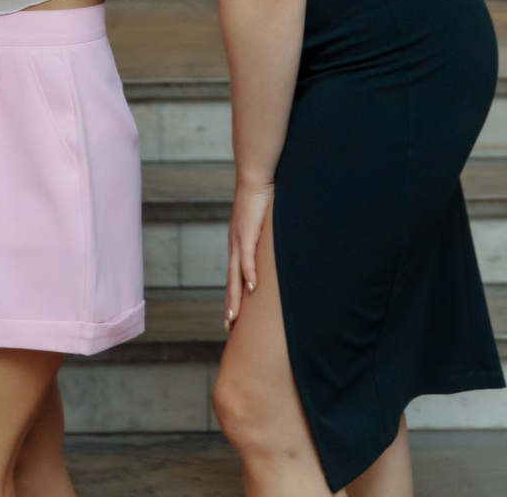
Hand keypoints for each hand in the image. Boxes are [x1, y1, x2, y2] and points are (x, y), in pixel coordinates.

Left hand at [225, 181, 272, 330]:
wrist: (256, 180)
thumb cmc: (262, 203)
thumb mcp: (264, 229)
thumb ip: (267, 244)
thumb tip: (277, 258)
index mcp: (238, 247)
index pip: (233, 278)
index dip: (233, 298)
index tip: (232, 318)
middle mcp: (235, 247)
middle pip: (230, 282)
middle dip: (230, 305)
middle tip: (228, 327)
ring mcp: (239, 241)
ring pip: (235, 275)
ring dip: (234, 297)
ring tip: (234, 317)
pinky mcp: (247, 232)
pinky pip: (247, 257)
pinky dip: (248, 274)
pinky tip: (251, 288)